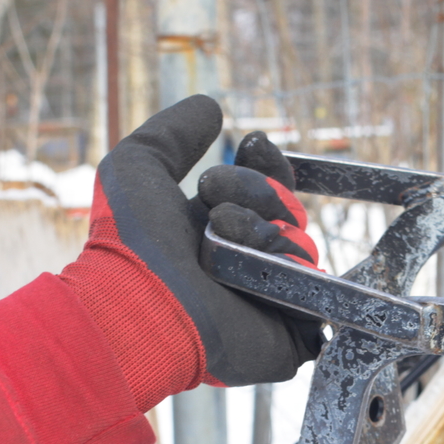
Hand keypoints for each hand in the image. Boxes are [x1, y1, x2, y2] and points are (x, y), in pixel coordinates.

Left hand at [59, 95, 322, 408]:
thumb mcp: (139, 164)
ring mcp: (271, 301)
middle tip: (216, 208)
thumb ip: (173, 132)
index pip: (268, 190)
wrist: (138, 299)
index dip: (266, 165)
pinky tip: (256, 266)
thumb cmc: (129, 240)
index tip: (251, 143)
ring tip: (220, 246)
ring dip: (261, 232)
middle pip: (287, 209)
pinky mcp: (289, 337)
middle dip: (257, 194)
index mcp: (220, 232)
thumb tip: (212, 106)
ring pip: (300, 244)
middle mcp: (248, 264)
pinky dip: (287, 268)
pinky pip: (314, 288)